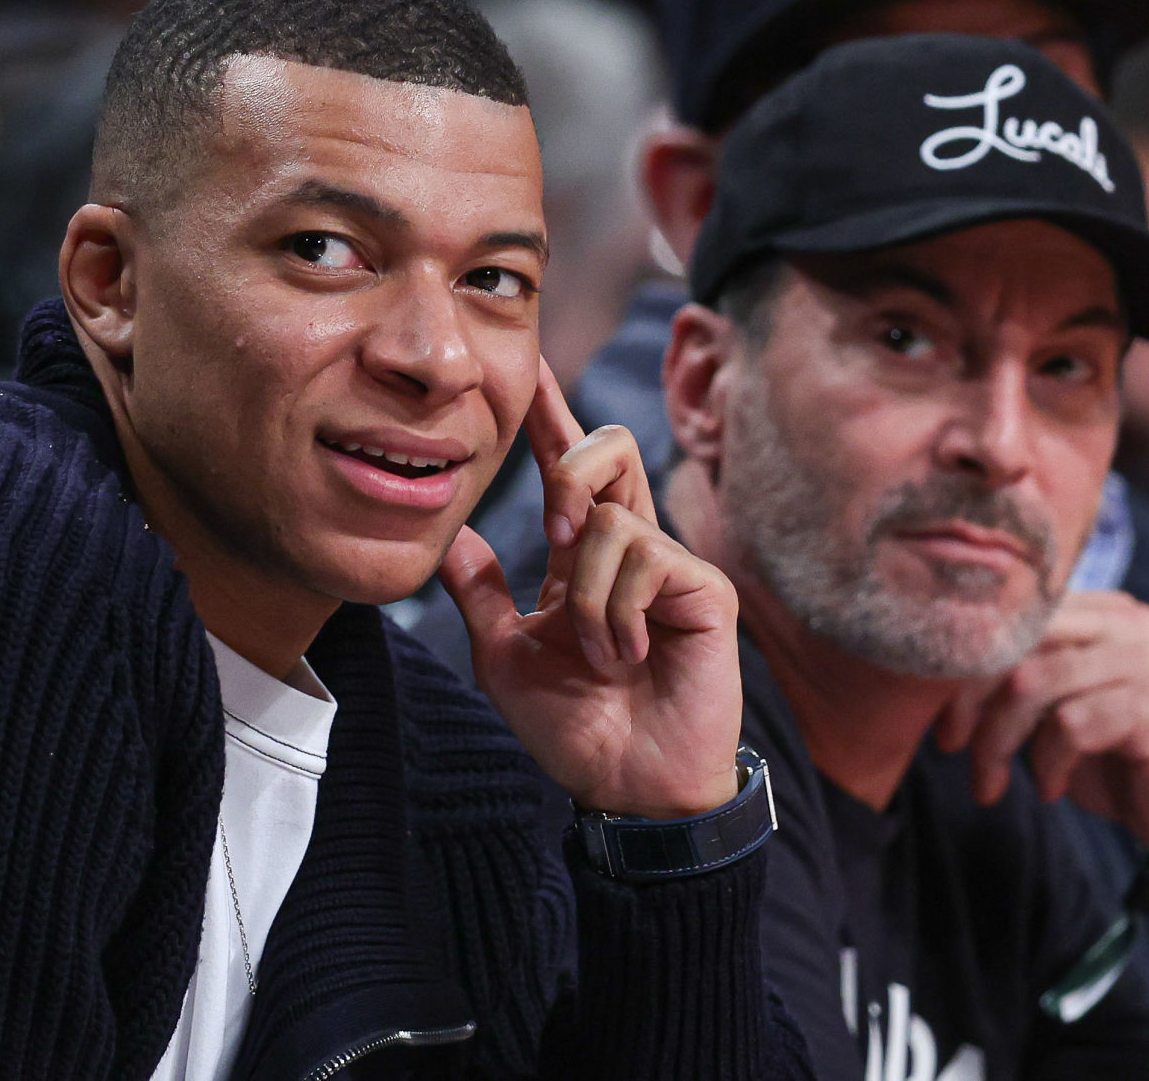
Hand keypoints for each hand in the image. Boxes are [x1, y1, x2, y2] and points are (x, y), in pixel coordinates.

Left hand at [437, 361, 742, 818]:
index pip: (568, 467)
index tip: (530, 362)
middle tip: (549, 532)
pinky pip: (641, 558)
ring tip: (600, 656)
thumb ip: (478, 590)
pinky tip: (628, 657)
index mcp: (583, 555)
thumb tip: (444, 531)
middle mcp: (630, 547)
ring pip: (609, 517)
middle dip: (568, 470)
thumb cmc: (574, 728)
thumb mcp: (505, 653)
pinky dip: (615, 613)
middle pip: (608, 447)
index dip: (551, 414)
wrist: (625, 787)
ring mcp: (671, 565)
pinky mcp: (704, 588)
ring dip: (583, 595)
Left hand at [936, 591, 1148, 860]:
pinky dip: (1045, 763)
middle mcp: (1126, 622)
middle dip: (968, 703)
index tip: (942, 723)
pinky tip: (1049, 788)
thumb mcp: (1058, 708)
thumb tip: (933, 670)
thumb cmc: (1115, 760)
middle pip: (1013, 645)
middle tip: (952, 749)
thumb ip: (1018, 677)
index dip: (961, 670)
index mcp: (1098, 610)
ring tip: (992, 781)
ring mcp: (1145, 661)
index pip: (1009, 621)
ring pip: (1031, 685)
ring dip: (997, 743)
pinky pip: (1069, 725)